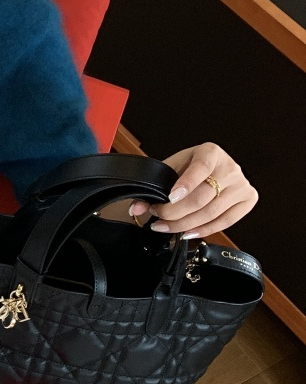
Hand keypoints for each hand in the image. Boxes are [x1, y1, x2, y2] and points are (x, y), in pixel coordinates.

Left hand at [128, 143, 258, 237]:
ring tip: (166, 226)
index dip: (185, 184)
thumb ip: (154, 185)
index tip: (170, 197)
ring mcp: (241, 185)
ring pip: (212, 213)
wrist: (215, 165)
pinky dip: (203, 230)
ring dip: (185, 224)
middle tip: (158, 216)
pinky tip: (187, 231)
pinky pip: (225, 222)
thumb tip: (137, 208)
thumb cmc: (192, 165)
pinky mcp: (248, 200)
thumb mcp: (173, 167)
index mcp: (211, 152)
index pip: (200, 168)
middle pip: (203, 197)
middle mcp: (230, 168)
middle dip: (176, 212)